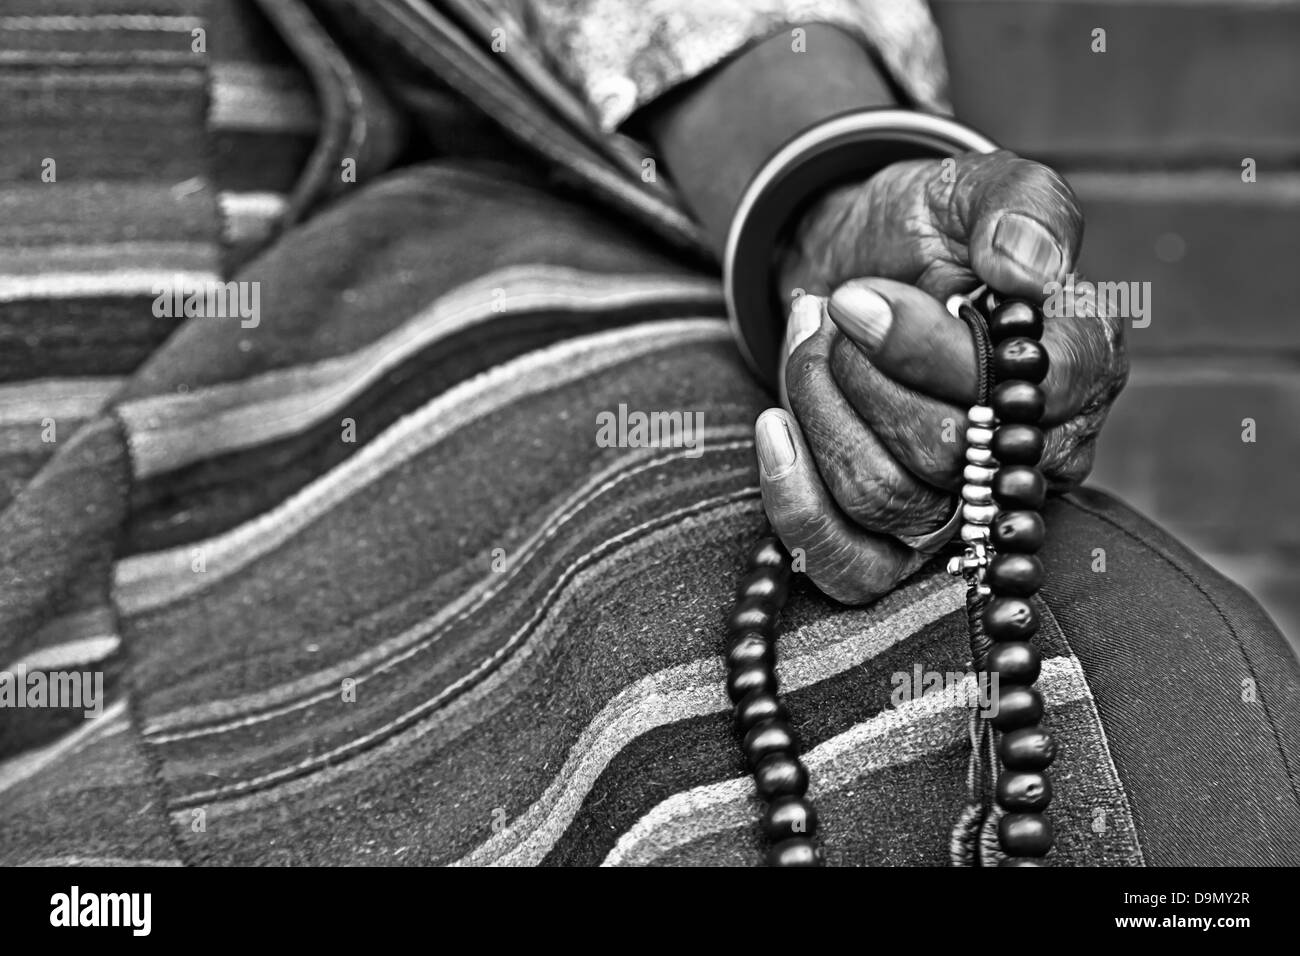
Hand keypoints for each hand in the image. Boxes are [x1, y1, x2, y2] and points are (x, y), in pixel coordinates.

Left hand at [757, 150, 1127, 603]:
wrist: (852, 265)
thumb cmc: (928, 232)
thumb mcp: (975, 187)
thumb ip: (1021, 207)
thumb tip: (1030, 269)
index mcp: (1075, 369)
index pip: (1019, 397)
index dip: (928, 353)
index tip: (857, 298)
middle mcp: (1025, 452)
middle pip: (941, 454)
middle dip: (858, 372)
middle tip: (834, 308)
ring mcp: (958, 507)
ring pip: (882, 497)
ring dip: (819, 407)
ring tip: (812, 342)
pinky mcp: (888, 541)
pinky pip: (846, 564)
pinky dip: (795, 497)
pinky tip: (774, 427)